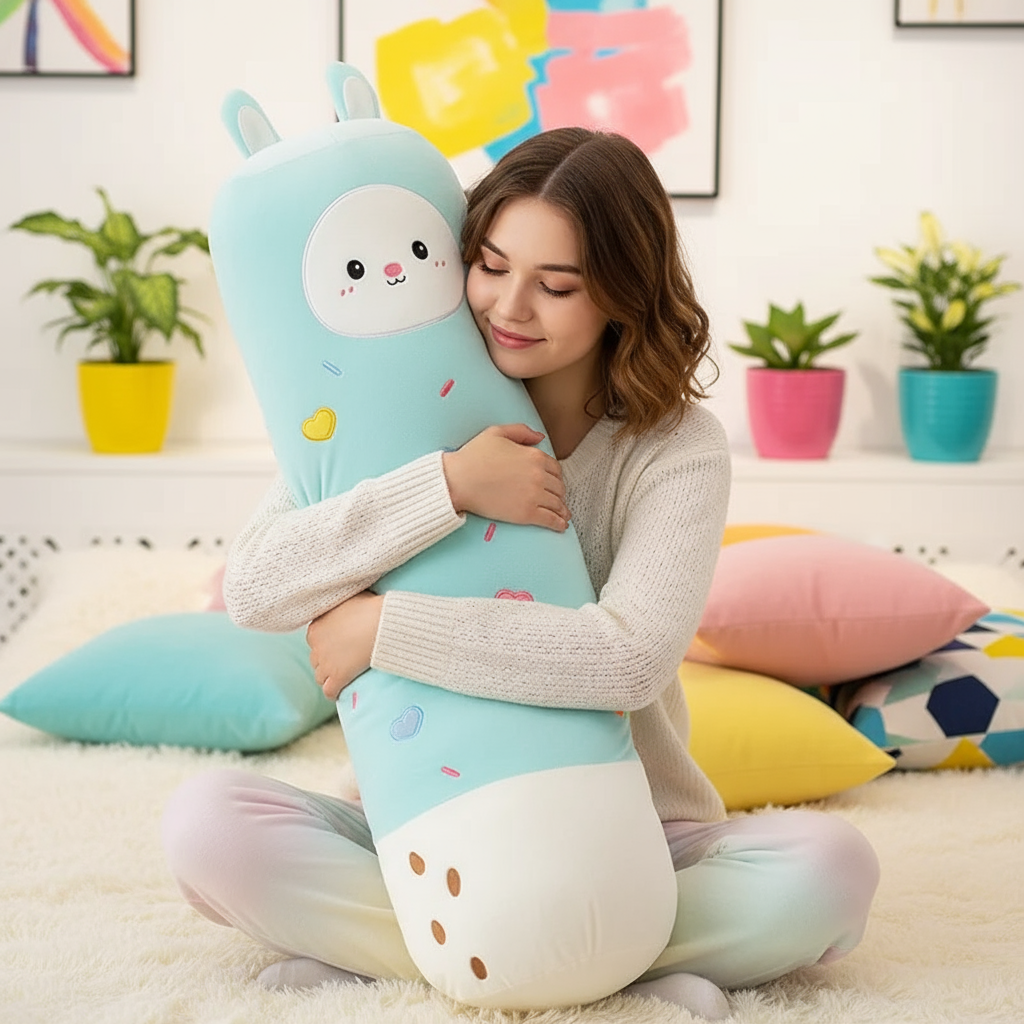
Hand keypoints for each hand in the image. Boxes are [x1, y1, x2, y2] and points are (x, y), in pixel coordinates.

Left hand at [306, 591, 383, 700]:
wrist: (381, 623)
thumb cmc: (370, 607)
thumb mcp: (349, 598)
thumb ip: (340, 603)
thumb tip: (344, 598)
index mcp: (316, 626)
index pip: (315, 640)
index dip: (328, 642)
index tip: (339, 643)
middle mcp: (316, 645)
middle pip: (316, 658)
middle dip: (327, 659)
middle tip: (343, 658)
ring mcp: (326, 662)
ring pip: (320, 676)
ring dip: (329, 676)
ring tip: (342, 675)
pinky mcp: (338, 676)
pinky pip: (329, 691)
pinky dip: (333, 692)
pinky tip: (340, 692)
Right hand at [441, 423, 569, 531]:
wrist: (458, 481)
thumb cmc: (473, 456)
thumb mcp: (496, 433)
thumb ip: (521, 431)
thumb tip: (540, 437)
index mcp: (534, 456)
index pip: (555, 468)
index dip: (556, 476)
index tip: (553, 482)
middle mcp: (538, 475)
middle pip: (558, 486)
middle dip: (559, 492)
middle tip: (557, 498)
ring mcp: (534, 495)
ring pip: (557, 503)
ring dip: (562, 510)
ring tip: (563, 515)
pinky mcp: (527, 513)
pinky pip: (550, 519)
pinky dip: (558, 524)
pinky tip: (561, 526)